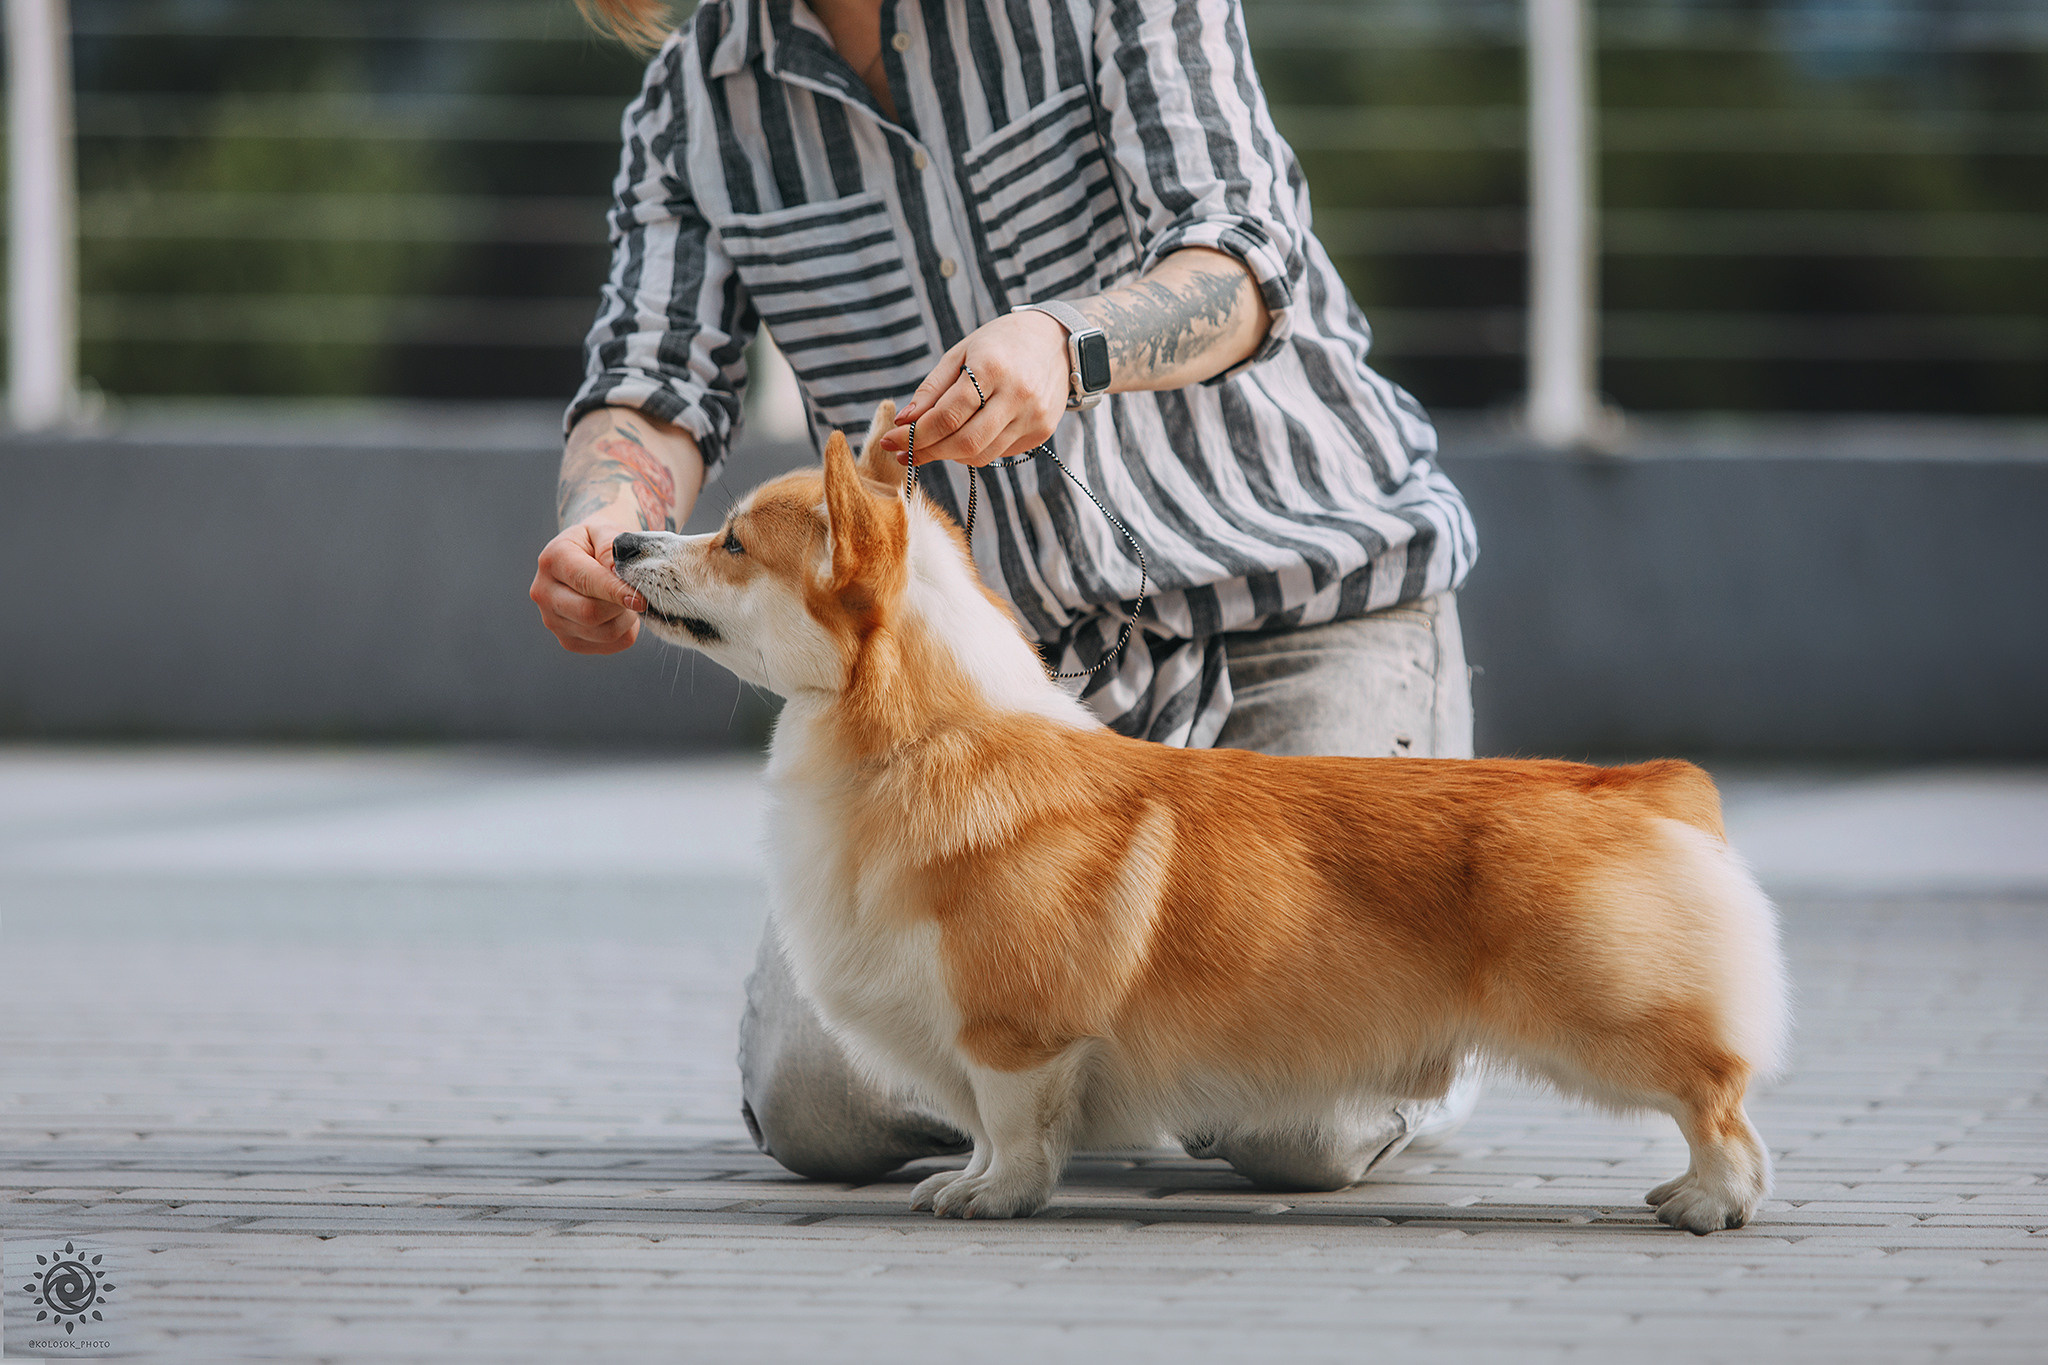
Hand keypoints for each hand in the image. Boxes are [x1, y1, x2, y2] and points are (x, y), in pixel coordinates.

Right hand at [529, 517, 648, 654]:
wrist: (585, 556)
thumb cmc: (597, 542)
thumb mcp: (604, 530)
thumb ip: (612, 546)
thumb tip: (616, 571)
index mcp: (552, 560)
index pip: (585, 582)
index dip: (616, 592)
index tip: (641, 599)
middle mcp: (544, 593)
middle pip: (589, 613)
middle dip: (621, 606)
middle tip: (638, 594)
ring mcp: (553, 621)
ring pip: (603, 633)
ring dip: (627, 618)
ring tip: (627, 600)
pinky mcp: (568, 640)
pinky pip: (610, 645)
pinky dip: (625, 631)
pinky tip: (620, 613)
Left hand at [882, 309, 1070, 466]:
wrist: (1057, 341)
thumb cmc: (1000, 344)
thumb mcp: (961, 353)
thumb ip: (931, 389)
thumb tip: (903, 422)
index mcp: (992, 368)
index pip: (947, 415)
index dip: (915, 435)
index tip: (890, 442)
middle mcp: (1017, 395)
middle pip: (964, 443)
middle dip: (929, 452)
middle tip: (905, 454)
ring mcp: (1033, 417)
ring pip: (981, 455)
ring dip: (950, 455)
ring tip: (934, 444)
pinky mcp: (1042, 432)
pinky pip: (999, 453)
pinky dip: (975, 450)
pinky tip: (967, 435)